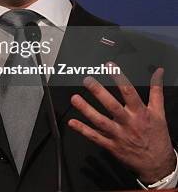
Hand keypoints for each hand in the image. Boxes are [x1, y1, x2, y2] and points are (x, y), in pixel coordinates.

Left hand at [68, 65, 176, 183]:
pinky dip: (83, 130)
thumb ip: (156, 91)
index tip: (109, 66)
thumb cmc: (157, 135)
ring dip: (86, 110)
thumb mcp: (159, 113)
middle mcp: (129, 123)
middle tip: (87, 81)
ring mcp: (119, 135)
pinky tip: (72, 122)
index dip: (119, 78)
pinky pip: (95, 137)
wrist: (158, 164)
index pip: (130, 93)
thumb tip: (158, 72)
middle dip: (99, 93)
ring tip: (75, 99)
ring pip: (100, 122)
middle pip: (112, 106)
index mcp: (141, 113)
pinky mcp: (111, 146)